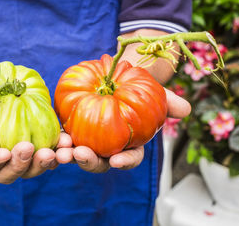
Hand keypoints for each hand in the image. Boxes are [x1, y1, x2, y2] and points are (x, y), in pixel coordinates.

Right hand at [0, 88, 61, 183]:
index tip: (2, 153)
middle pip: (10, 172)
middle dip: (21, 165)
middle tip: (31, 150)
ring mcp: (20, 156)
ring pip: (33, 167)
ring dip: (46, 162)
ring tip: (57, 152)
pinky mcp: (37, 146)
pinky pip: (49, 152)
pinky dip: (59, 150)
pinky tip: (68, 142)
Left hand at [56, 88, 190, 172]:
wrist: (116, 76)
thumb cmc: (137, 88)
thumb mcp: (154, 92)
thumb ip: (168, 102)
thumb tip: (185, 109)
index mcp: (129, 145)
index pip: (129, 159)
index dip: (125, 162)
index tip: (117, 160)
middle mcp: (108, 147)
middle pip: (99, 161)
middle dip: (89, 162)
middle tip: (80, 154)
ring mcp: (88, 139)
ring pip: (77, 153)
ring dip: (68, 154)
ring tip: (61, 150)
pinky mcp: (72, 129)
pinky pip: (64, 136)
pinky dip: (58, 138)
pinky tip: (53, 135)